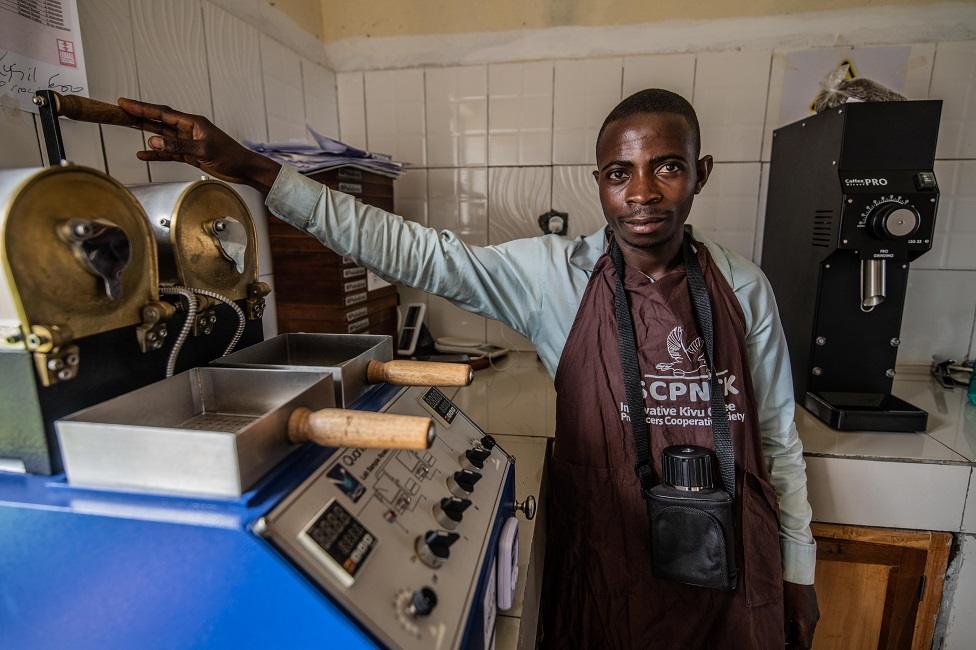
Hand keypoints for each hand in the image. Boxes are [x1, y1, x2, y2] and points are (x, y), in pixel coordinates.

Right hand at [116, 98, 280, 192]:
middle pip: (158, 121)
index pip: (162, 113)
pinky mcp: (190, 155)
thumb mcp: (202, 151)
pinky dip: (156, 153)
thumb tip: (152, 140)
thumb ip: (177, 146)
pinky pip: (168, 152)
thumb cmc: (229, 156)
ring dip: (144, 132)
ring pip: (161, 135)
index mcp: (192, 122)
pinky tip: (143, 154)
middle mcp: (188, 129)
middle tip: (118, 111)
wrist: (243, 169)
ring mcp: (188, 142)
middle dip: (138, 116)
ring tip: (125, 126)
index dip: (142, 108)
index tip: (124, 103)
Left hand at [784, 581, 819, 648]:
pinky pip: (806, 623)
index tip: (785, 649)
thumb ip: (784, 626)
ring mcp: (813, 614)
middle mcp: (813, 620)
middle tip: (782, 644)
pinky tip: (788, 623)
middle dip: (795, 644)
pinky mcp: (811, 608)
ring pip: (806, 631)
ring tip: (783, 635)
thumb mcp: (785, 609)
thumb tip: (782, 638)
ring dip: (796, 636)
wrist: (799, 572)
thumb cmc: (791, 589)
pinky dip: (798, 627)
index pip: (805, 645)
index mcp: (807, 623)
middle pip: (806, 640)